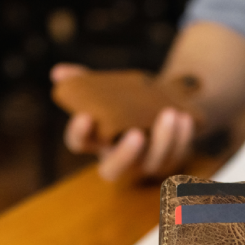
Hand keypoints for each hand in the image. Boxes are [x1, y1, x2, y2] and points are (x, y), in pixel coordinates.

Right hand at [52, 63, 195, 181]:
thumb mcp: (108, 88)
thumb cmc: (128, 99)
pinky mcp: (171, 160)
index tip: (85, 116)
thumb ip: (84, 80)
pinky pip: (178, 154)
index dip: (79, 133)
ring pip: (153, 162)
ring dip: (163, 140)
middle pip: (112, 171)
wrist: (163, 103)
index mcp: (96, 140)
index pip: (79, 144)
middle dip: (125, 155)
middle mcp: (118, 158)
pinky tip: (185, 118)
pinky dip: (183, 137)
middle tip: (136, 134)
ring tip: (170, 113)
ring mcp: (145, 164)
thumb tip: (59, 73)